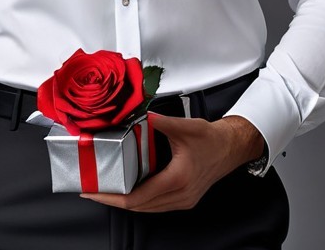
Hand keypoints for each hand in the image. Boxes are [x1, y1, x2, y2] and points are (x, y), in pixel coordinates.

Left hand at [82, 113, 263, 212]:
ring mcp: (183, 200)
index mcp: (177, 180)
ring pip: (147, 208)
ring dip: (125, 202)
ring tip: (106, 190)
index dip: (111, 196)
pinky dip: (139, 199)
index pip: (136, 197)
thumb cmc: (212, 139)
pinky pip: (156, 205)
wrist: (232, 148)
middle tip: (92, 190)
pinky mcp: (184, 199)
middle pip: (138, 207)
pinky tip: (129, 189)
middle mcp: (180, 196)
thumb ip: (161, 122)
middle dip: (112, 200)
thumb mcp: (186, 127)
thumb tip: (142, 115)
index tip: (93, 191)